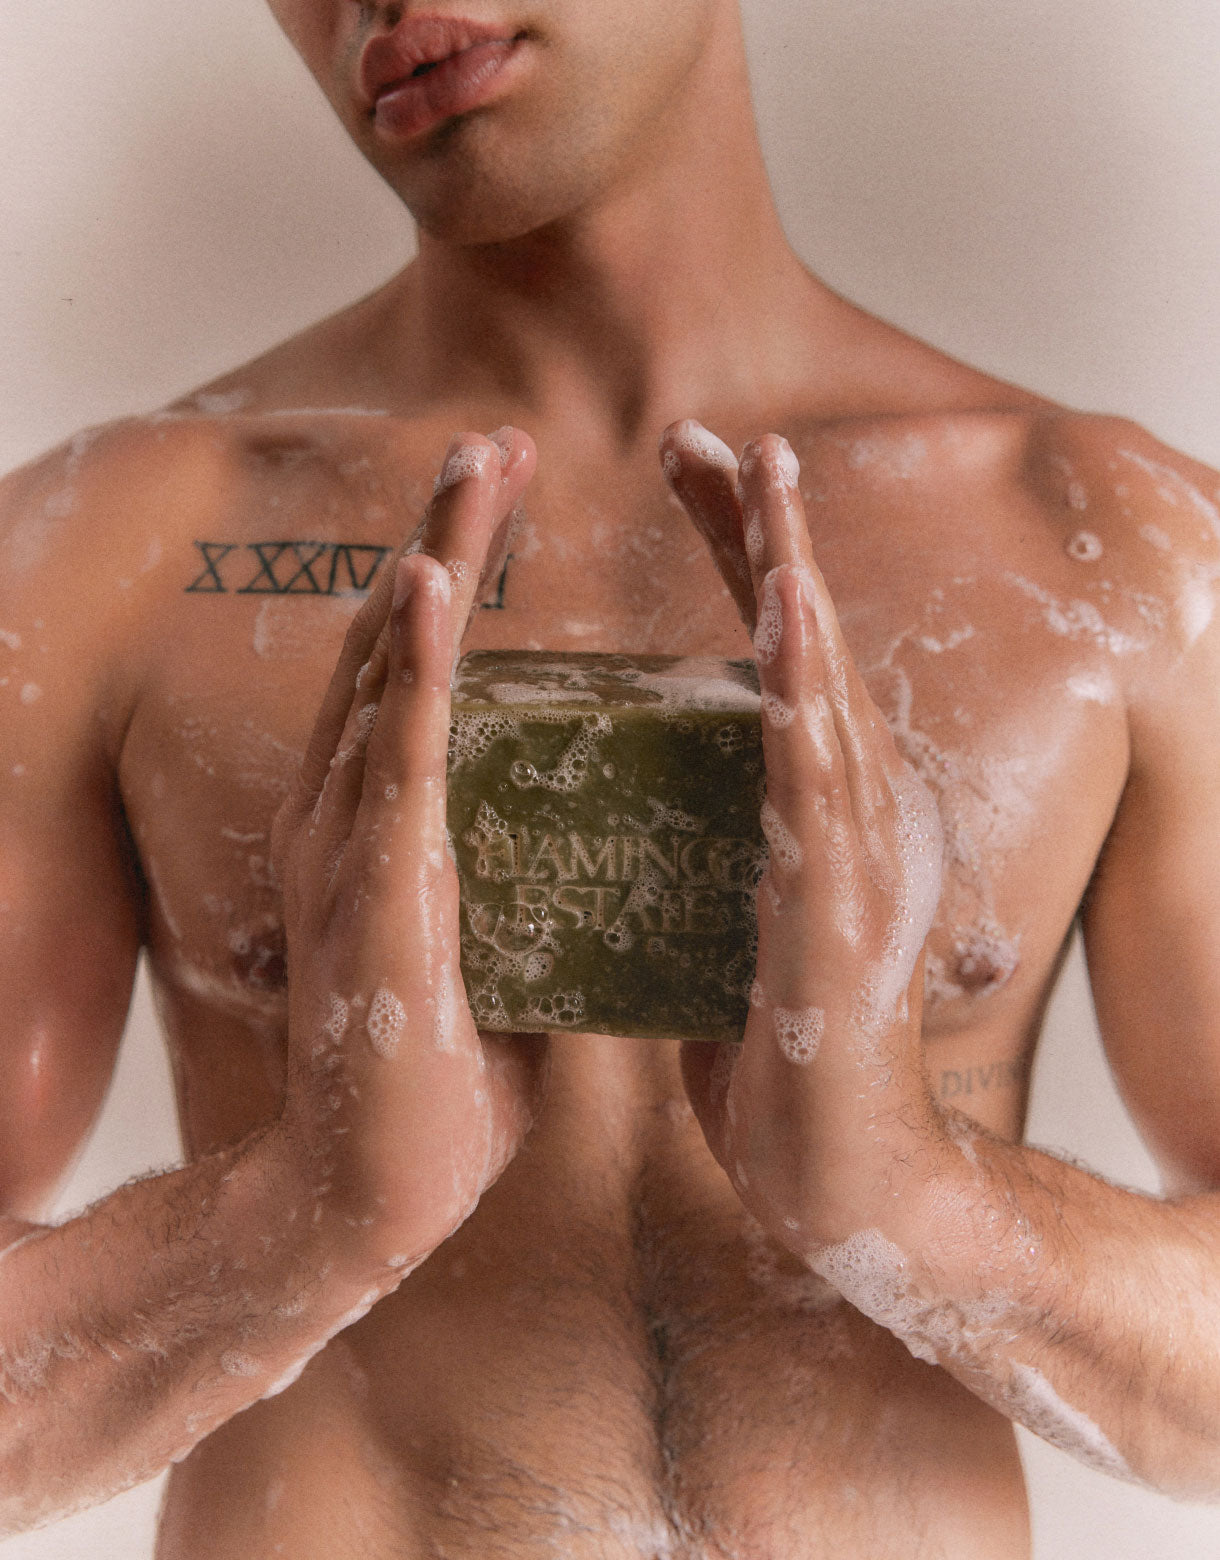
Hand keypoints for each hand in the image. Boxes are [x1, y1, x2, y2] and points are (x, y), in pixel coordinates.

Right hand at [271, 430, 547, 1275]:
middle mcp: (345, 817)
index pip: (410, 673)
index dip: (448, 574)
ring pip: (390, 671)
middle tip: (496, 438)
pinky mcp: (378, 894)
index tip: (500, 494)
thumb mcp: (483, 950)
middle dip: (445, 531)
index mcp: (374, 827)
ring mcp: (350, 849)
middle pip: (392, 642)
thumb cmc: (435, 1083)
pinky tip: (426, 584)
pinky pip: (397, 757)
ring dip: (432, 556)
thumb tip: (585, 848)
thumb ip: (516, 883)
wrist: (372, 1196)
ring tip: (476, 461)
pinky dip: (411, 665)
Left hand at [660, 422, 944, 1248]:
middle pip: (806, 654)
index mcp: (809, 816)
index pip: (771, 662)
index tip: (694, 470)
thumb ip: (714, 858)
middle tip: (728, 437)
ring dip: (795, 590)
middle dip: (769, 541)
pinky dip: (800, 711)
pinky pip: (814, 803)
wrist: (844, 1185)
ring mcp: (852, 870)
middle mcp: (845, 822)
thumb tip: (661, 807)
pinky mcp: (835, 927)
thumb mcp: (735, 930)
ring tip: (770, 484)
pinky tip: (782, 633)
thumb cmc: (785, 1065)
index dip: (742, 563)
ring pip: (824, 703)